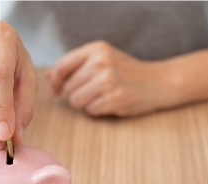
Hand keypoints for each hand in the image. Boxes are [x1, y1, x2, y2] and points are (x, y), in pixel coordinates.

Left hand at [46, 41, 180, 116]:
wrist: (159, 82)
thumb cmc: (127, 72)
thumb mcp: (102, 59)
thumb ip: (75, 66)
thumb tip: (48, 75)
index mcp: (96, 49)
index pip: (62, 66)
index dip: (55, 81)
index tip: (57, 90)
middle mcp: (100, 62)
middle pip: (68, 87)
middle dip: (75, 94)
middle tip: (93, 92)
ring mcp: (108, 81)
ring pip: (76, 101)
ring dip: (86, 103)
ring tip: (102, 97)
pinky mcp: (115, 99)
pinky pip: (90, 111)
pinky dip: (97, 111)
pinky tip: (110, 103)